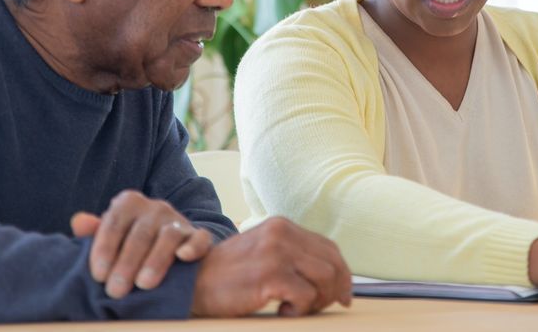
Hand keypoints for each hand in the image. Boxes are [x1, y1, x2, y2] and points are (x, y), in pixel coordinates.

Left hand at [70, 189, 213, 297]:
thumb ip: (94, 231)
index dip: (104, 249)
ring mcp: (178, 220)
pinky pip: (200, 238)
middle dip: (126, 263)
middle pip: (140, 234)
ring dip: (155, 261)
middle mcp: (155, 207)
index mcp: (129, 203)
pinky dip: (193, 247)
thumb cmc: (129, 241)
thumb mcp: (110, 235)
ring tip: (143, 284)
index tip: (98, 275)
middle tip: (116, 290)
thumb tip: (78, 222)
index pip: (114, 223)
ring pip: (168, 237)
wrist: (166, 244)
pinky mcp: (198, 235)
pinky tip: (183, 257)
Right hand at [189, 217, 351, 317]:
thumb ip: (292, 255)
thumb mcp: (263, 252)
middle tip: (318, 307)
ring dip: (316, 301)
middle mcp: (282, 233)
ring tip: (295, 308)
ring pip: (325, 279)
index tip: (343, 295)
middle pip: (333, 264)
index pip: (329, 248)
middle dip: (334, 291)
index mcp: (282, 226)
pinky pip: (306, 296)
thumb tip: (332, 277)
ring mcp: (277, 253)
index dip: (342, 274)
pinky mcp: (270, 275)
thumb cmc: (229, 274)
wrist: (193, 282)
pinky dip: (300, 310)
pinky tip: (282, 311)